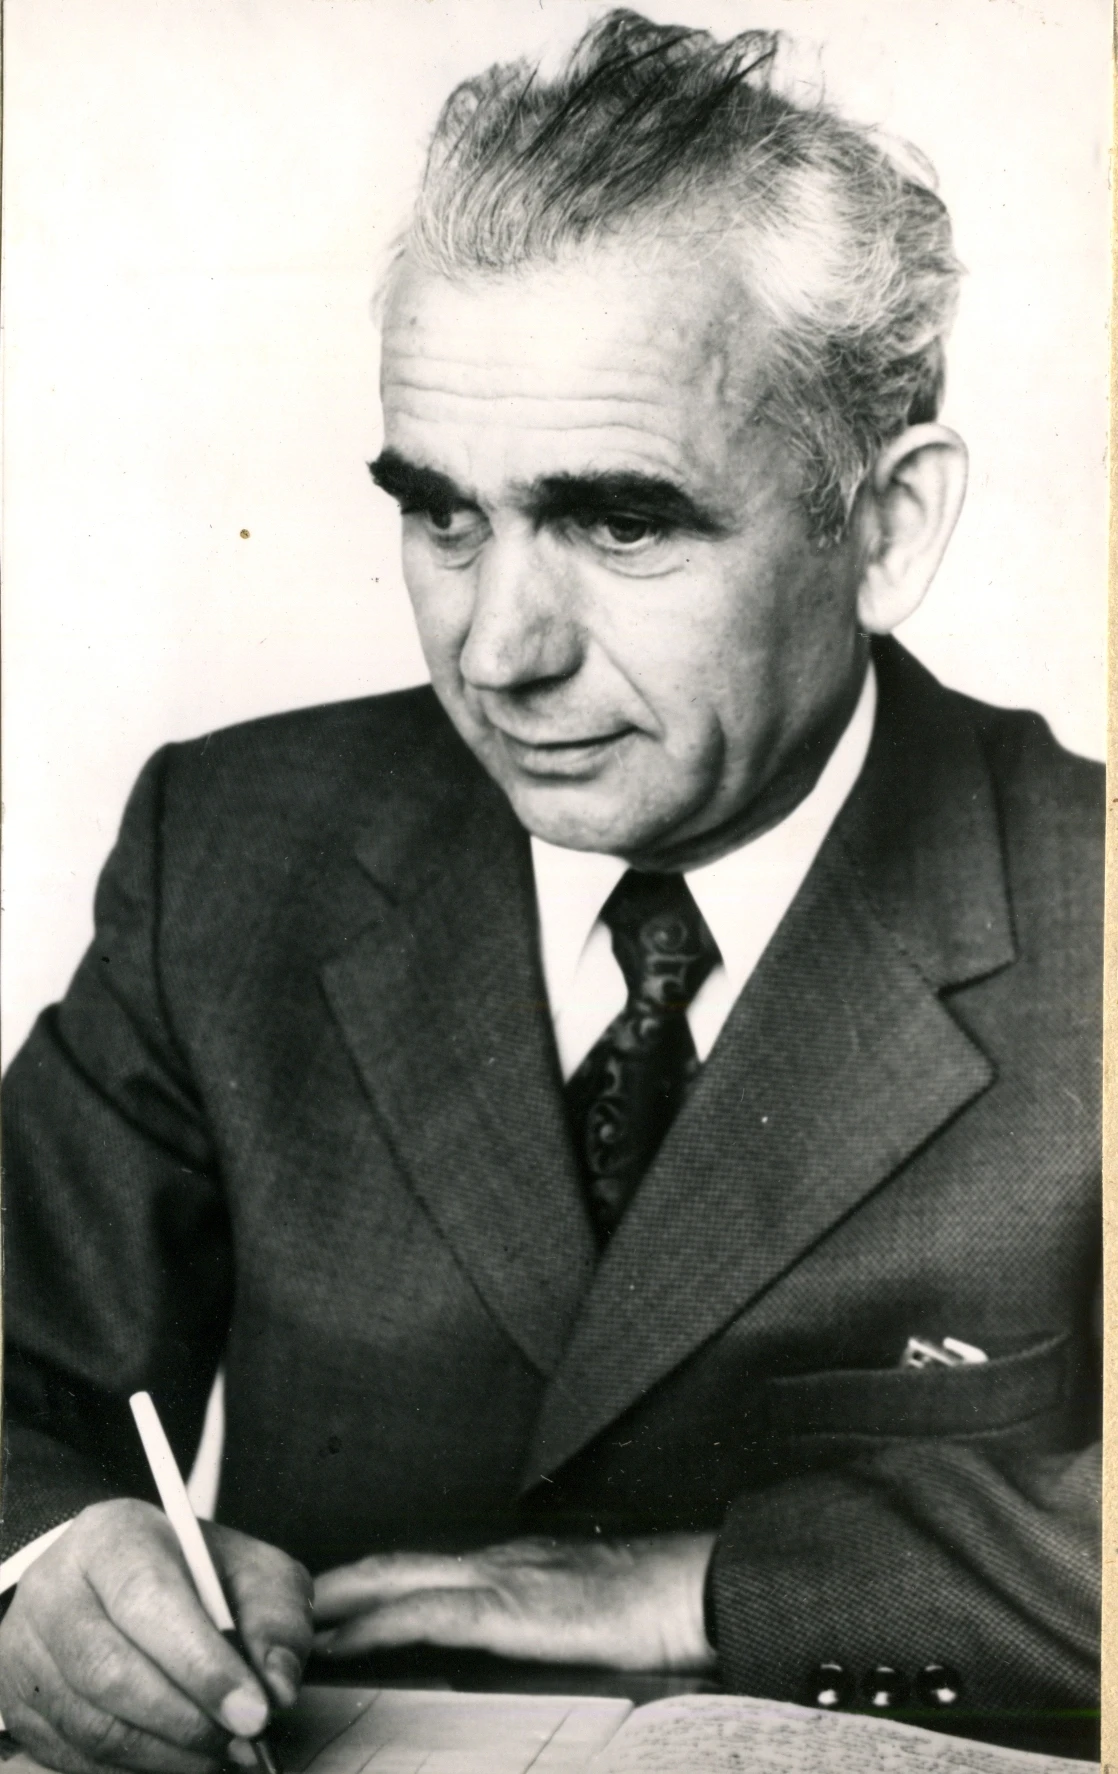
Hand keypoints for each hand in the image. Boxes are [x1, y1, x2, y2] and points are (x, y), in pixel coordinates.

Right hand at [0, 1498, 313, 1773]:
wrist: (122, 1581)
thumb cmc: (196, 1577)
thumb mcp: (251, 1573)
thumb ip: (275, 1621)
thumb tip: (277, 1689)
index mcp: (112, 1537)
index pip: (148, 1601)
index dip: (201, 1664)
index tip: (254, 1711)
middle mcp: (55, 1589)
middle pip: (111, 1672)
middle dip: (188, 1720)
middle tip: (245, 1742)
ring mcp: (28, 1650)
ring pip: (92, 1726)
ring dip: (167, 1754)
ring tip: (222, 1753)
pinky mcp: (20, 1704)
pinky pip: (76, 1758)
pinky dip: (136, 1769)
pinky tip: (180, 1758)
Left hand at [313, 1532, 715, 1670]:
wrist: (699, 1587)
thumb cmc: (656, 1608)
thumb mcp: (581, 1616)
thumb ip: (536, 1627)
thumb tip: (497, 1655)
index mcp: (514, 1566)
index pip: (423, 1569)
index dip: (368, 1584)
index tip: (322, 1604)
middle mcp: (496, 1562)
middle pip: (393, 1565)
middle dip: (334, 1585)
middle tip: (279, 1608)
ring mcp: (501, 1580)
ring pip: (397, 1581)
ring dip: (339, 1603)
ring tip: (289, 1624)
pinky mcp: (511, 1611)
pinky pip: (428, 1614)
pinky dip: (377, 1624)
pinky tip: (343, 1640)